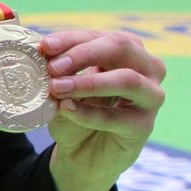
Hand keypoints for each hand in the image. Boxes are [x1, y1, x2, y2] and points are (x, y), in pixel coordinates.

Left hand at [39, 29, 166, 190]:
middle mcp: (146, 68)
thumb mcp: (62, 86)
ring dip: (88, 83)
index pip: (97, 36)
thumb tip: (41, 50)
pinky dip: (88, 113)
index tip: (44, 46)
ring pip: (127, 80)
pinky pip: (117, 117)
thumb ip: (57, 70)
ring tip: (56, 88)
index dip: (70, 39)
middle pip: (120, 47)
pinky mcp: (144, 126)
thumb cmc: (75, 111)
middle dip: (83, 54)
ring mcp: (150, 96)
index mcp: (125, 50)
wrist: (81, 155)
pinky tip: (66, 109)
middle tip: (53, 67)